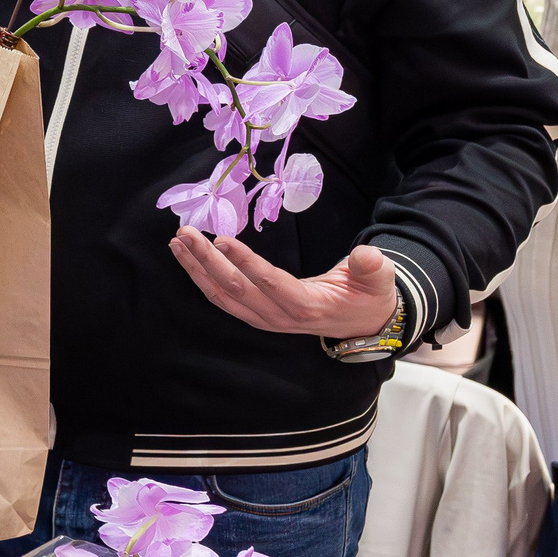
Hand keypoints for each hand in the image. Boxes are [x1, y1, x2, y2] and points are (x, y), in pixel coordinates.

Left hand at [167, 232, 399, 339]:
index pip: (272, 285)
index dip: (247, 263)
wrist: (362, 322)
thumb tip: (368, 254)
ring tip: (178, 243)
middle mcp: (280, 317)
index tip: (223, 239)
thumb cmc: (368, 295)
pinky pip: (223, 298)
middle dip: (207, 261)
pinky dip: (202, 278)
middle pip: (237, 290)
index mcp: (309, 307)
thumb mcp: (379, 280)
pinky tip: (188, 258)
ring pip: (222, 296)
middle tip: (186, 234)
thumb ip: (373, 268)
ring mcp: (265, 318)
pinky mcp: (256, 314)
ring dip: (197, 269)